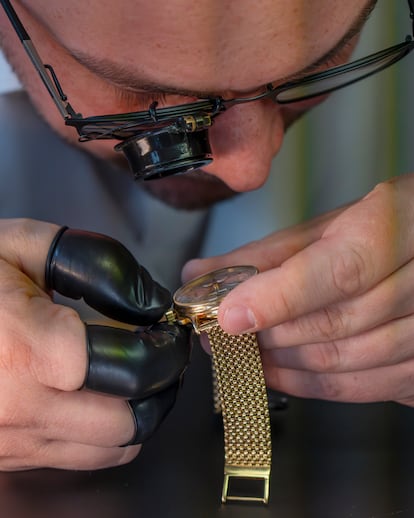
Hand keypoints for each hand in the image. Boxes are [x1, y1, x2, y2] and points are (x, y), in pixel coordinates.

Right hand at [0, 219, 189, 470]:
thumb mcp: (22, 246)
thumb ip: (95, 264)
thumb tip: (148, 302)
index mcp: (27, 349)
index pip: (131, 369)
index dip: (162, 346)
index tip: (166, 326)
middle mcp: (20, 407)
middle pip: (130, 421)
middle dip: (161, 384)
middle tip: (163, 351)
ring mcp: (11, 440)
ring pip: (112, 449)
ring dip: (142, 411)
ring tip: (140, 373)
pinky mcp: (6, 455)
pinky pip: (80, 459)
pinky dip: (110, 433)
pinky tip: (104, 397)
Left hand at [184, 175, 413, 405]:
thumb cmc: (382, 228)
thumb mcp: (327, 226)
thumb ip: (266, 253)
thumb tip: (202, 272)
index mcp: (395, 227)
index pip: (339, 271)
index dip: (278, 298)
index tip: (228, 314)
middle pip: (336, 324)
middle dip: (268, 335)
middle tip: (221, 333)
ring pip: (346, 362)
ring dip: (284, 363)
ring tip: (245, 351)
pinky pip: (363, 387)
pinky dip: (311, 384)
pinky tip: (280, 371)